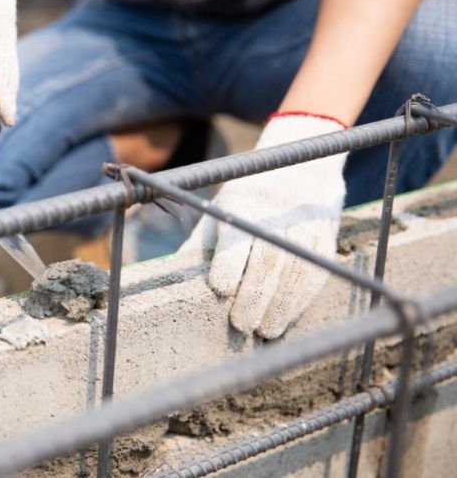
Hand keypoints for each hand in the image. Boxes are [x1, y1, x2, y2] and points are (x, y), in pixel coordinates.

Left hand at [180, 113, 347, 337]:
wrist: (301, 167)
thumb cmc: (246, 199)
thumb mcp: (219, 210)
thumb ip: (201, 245)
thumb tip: (172, 279)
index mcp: (241, 205)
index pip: (236, 238)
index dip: (229, 265)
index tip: (221, 290)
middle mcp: (275, 213)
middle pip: (267, 261)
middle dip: (255, 297)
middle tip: (242, 325)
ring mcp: (304, 224)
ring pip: (295, 270)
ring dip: (281, 306)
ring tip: (265, 331)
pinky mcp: (325, 235)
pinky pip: (316, 272)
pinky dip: (302, 299)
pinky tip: (288, 317)